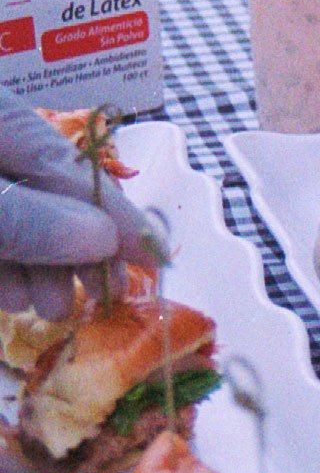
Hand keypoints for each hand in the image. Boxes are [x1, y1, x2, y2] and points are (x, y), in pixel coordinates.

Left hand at [0, 90, 153, 318]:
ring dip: (39, 264)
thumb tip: (106, 237)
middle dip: (77, 245)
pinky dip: (4, 262)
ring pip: (14, 214)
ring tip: (53, 308)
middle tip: (103, 294)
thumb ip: (24, 216)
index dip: (114, 213)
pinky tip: (13, 296)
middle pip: (45, 189)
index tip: (152, 256)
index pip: (71, 164)